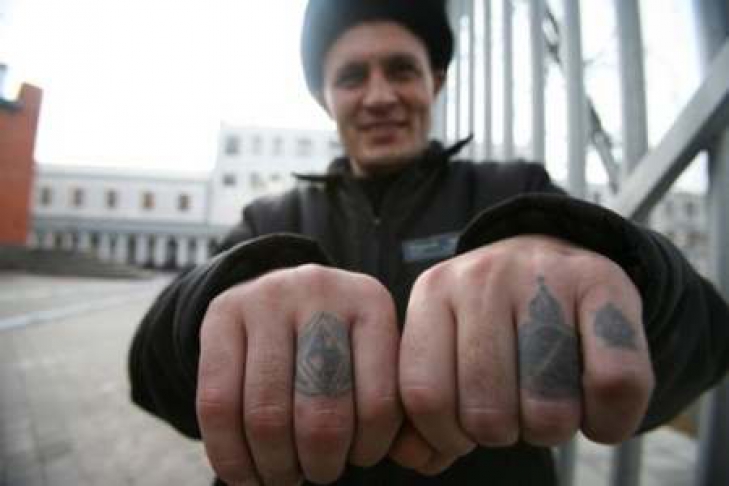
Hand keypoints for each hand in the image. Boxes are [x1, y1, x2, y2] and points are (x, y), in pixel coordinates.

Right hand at [196, 264, 400, 484]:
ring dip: (276, 466)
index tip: (358, 460)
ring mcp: (266, 297)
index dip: (368, 450)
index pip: (379, 403)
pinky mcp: (221, 312)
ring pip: (267, 415)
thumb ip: (395, 404)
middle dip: (319, 464)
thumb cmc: (336, 342)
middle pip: (322, 412)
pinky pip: (217, 404)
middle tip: (318, 473)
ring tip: (284, 475)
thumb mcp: (372, 355)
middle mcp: (320, 289)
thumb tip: (413, 457)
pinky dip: (232, 457)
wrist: (280, 295)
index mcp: (370, 302)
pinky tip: (246, 473)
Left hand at [391, 235, 654, 473]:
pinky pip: (615, 384)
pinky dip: (609, 421)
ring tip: (550, 404)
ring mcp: (544, 274)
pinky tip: (596, 409)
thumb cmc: (491, 321)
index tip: (465, 431)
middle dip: (503, 435)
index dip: (447, 437)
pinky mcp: (604, 281)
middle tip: (513, 411)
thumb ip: (425, 406)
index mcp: (433, 292)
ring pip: (549, 407)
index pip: (425, 396)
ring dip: (553, 430)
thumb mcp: (446, 344)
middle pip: (488, 411)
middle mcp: (483, 277)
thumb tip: (418, 460)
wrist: (550, 251)